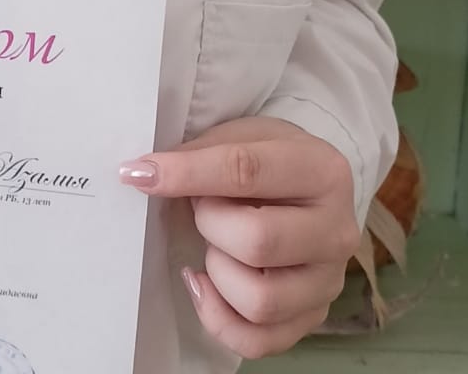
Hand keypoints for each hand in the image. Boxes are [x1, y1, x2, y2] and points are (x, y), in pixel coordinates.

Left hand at [119, 116, 360, 358]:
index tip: (140, 174)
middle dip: (210, 223)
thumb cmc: (269, 158)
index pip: (246, 171)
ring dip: (218, 271)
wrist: (310, 189)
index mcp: (323, 171)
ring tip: (215, 245)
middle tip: (201, 208)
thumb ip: (202, 152)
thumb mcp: (243, 135)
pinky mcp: (312, 319)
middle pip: (258, 241)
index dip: (187, 173)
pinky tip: (205, 283)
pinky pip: (258, 341)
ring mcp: (328, 282)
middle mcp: (336, 231)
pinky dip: (219, 317)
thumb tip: (145, 175)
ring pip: (260, 300)